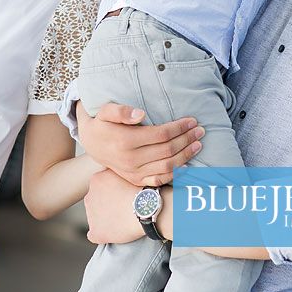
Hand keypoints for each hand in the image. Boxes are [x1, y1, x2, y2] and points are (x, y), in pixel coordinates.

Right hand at [77, 102, 201, 186]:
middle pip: (168, 150)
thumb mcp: (105, 111)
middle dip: (187, 139)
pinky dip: (176, 174)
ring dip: (186, 156)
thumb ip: (120, 111)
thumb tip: (140, 113)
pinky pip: (160, 180)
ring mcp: (133, 172)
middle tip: (200, 131)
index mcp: (125, 141)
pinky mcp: (135, 180)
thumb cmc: (102, 124)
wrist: (92, 144)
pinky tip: (187, 165)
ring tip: (198, 145)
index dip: (179, 128)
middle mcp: (130, 159)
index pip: (161, 135)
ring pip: (167, 166)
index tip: (192, 120)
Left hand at [83, 169, 144, 243]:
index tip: (123, 197)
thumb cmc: (142, 188)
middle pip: (95, 202)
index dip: (112, 194)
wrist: (148, 207)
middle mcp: (89, 197)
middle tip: (123, 209)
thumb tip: (119, 173)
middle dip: (106, 206)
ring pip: (96, 218)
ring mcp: (91, 215)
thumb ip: (116, 172)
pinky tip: (114, 233)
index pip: (100, 188)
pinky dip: (102, 235)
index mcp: (96, 180)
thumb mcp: (126, 172)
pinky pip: (94, 235)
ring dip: (106, 220)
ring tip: (123, 221)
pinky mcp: (96, 232)